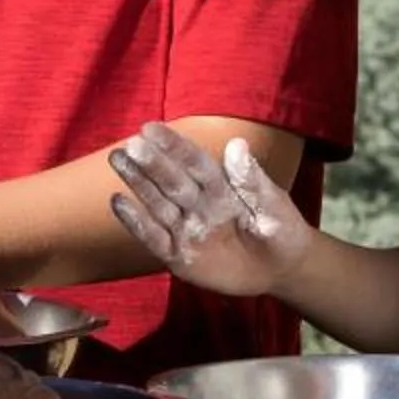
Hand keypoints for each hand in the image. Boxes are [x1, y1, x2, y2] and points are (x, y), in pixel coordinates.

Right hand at [107, 121, 316, 299]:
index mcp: (221, 188)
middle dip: (152, 163)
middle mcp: (199, 204)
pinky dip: (135, 222)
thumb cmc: (281, 232)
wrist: (281, 270)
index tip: (151, 128)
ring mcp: (186, 229)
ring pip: (157, 203)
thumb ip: (253, 181)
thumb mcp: (274, 207)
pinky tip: (118, 202)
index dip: (174, 146)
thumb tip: (237, 144)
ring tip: (117, 158)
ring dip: (137, 182)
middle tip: (130, 144)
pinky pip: (153, 238)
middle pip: (172, 181)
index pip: (195, 163)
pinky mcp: (178, 256)